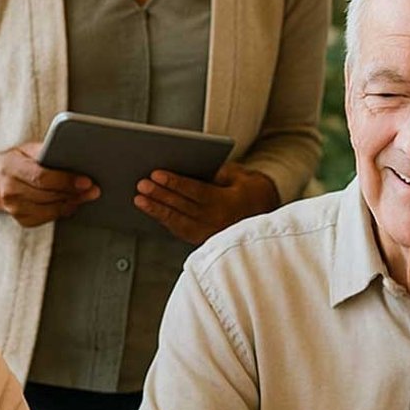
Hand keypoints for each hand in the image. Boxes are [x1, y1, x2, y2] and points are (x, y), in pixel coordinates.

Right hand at [0, 142, 99, 227]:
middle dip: (75, 193)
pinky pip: (48, 218)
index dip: (66, 180)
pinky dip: (62, 210)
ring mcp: (14, 209)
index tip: (86, 181)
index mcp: (11, 168)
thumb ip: (45, 150)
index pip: (42, 177)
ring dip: (72, 202)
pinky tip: (71, 202)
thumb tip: (72, 153)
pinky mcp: (21, 220)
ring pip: (51, 209)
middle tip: (94, 189)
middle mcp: (10, 191)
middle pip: (50, 195)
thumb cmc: (11, 162)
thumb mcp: (24, 149)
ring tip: (86, 195)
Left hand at [134, 162, 280, 243]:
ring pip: (178, 222)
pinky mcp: (205, 242)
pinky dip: (165, 220)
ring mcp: (211, 235)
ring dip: (157, 210)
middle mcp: (218, 222)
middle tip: (141, 184)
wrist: (269, 218)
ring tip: (139, 199)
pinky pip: (181, 231)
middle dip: (160, 195)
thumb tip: (190, 168)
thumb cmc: (253, 192)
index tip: (156, 174)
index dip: (175, 183)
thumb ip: (217, 173)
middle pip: (183, 207)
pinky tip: (153, 211)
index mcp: (228, 203)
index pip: (196, 192)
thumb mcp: (240, 176)